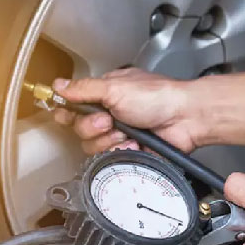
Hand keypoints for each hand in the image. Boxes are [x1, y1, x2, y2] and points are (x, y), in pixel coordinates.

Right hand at [53, 68, 202, 153]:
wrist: (185, 118)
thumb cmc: (158, 97)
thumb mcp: (115, 87)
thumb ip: (84, 89)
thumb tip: (59, 85)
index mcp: (105, 94)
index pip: (73, 105)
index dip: (67, 112)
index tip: (65, 115)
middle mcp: (110, 114)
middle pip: (80, 130)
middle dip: (92, 127)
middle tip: (108, 121)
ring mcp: (120, 134)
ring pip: (93, 146)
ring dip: (109, 140)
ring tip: (127, 132)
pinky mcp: (129, 151)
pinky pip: (111, 158)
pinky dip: (122, 151)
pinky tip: (134, 144)